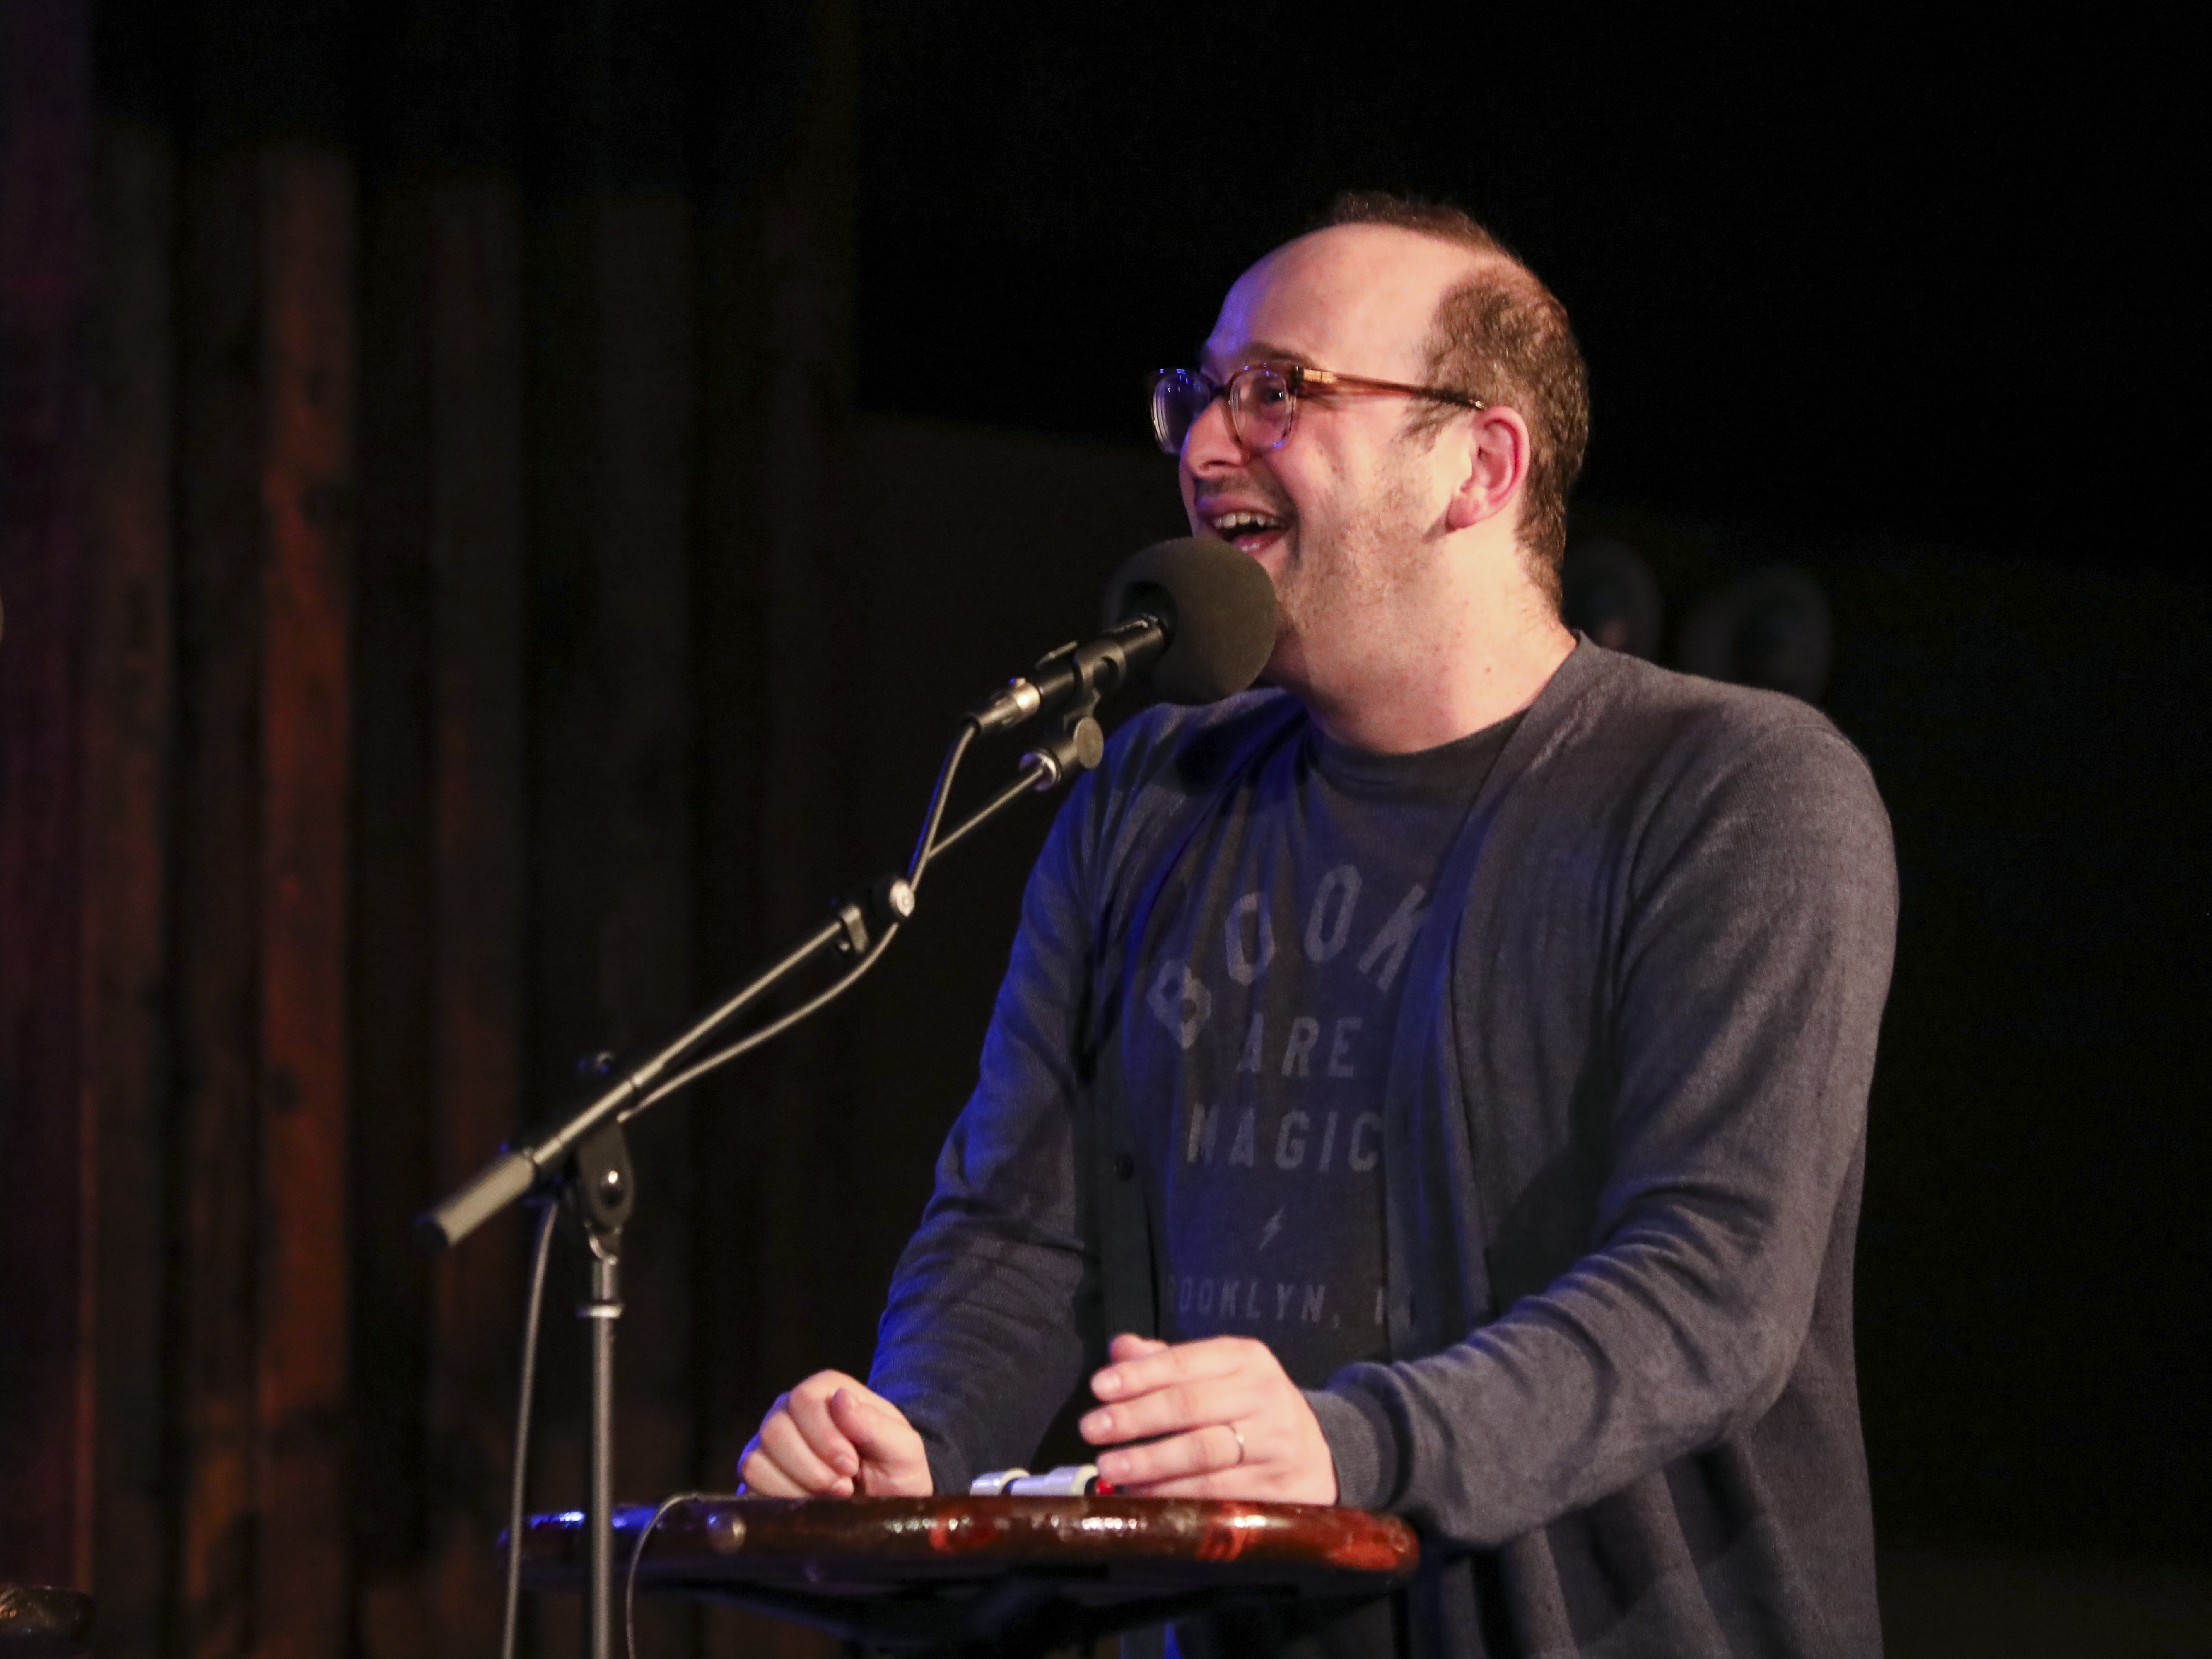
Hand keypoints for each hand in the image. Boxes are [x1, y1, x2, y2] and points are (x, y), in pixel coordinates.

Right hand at [737, 1371, 932, 1497]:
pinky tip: (809, 1501)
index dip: (824, 1437)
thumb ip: (875, 1424)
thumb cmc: (896, 1473)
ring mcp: (771, 1440)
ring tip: (830, 1494)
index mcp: (828, 1390)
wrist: (886, 1508)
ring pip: (757, 1456)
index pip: (803, 1398)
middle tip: (843, 1486)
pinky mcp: (759, 1471)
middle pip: (775, 1428)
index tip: (850, 1466)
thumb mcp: (903, 1450)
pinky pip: (750, 1479)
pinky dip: (779, 1495)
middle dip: (812, 1468)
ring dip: (797, 1485)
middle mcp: (792, 1408)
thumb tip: (840, 1398)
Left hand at [1079, 1334, 1336, 1502]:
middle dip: (1136, 1419)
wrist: (1318, 1453)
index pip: (1184, 1362)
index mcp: (1246, 1358)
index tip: (1099, 1387)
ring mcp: (1272, 1443)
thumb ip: (1166, 1360)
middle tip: (1092, 1430)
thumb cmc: (1249, 1406)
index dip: (1139, 1375)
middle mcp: (1263, 1395)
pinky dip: (1173, 1495)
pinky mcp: (1274, 1488)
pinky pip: (1216, 1493)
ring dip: (1149, 1462)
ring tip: (1110, 1467)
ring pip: (1202, 1453)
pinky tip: (1142, 1495)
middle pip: (1190, 1406)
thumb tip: (1119, 1348)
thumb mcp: (1218, 1372)